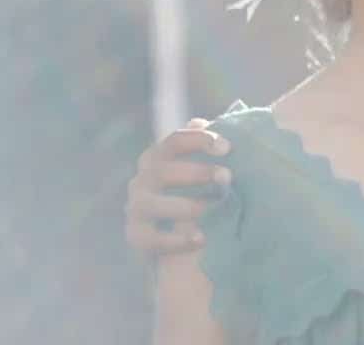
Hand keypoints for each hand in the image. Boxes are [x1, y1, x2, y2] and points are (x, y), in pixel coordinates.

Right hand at [126, 118, 232, 255]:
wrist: (181, 245)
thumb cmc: (198, 196)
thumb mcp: (208, 172)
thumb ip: (208, 147)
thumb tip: (210, 118)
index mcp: (159, 158)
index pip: (173, 141)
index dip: (198, 140)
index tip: (226, 147)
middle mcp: (143, 180)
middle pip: (160, 169)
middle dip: (195, 171)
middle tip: (227, 176)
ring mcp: (136, 208)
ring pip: (151, 203)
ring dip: (185, 205)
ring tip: (214, 208)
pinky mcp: (137, 237)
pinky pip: (149, 238)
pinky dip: (175, 239)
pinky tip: (200, 238)